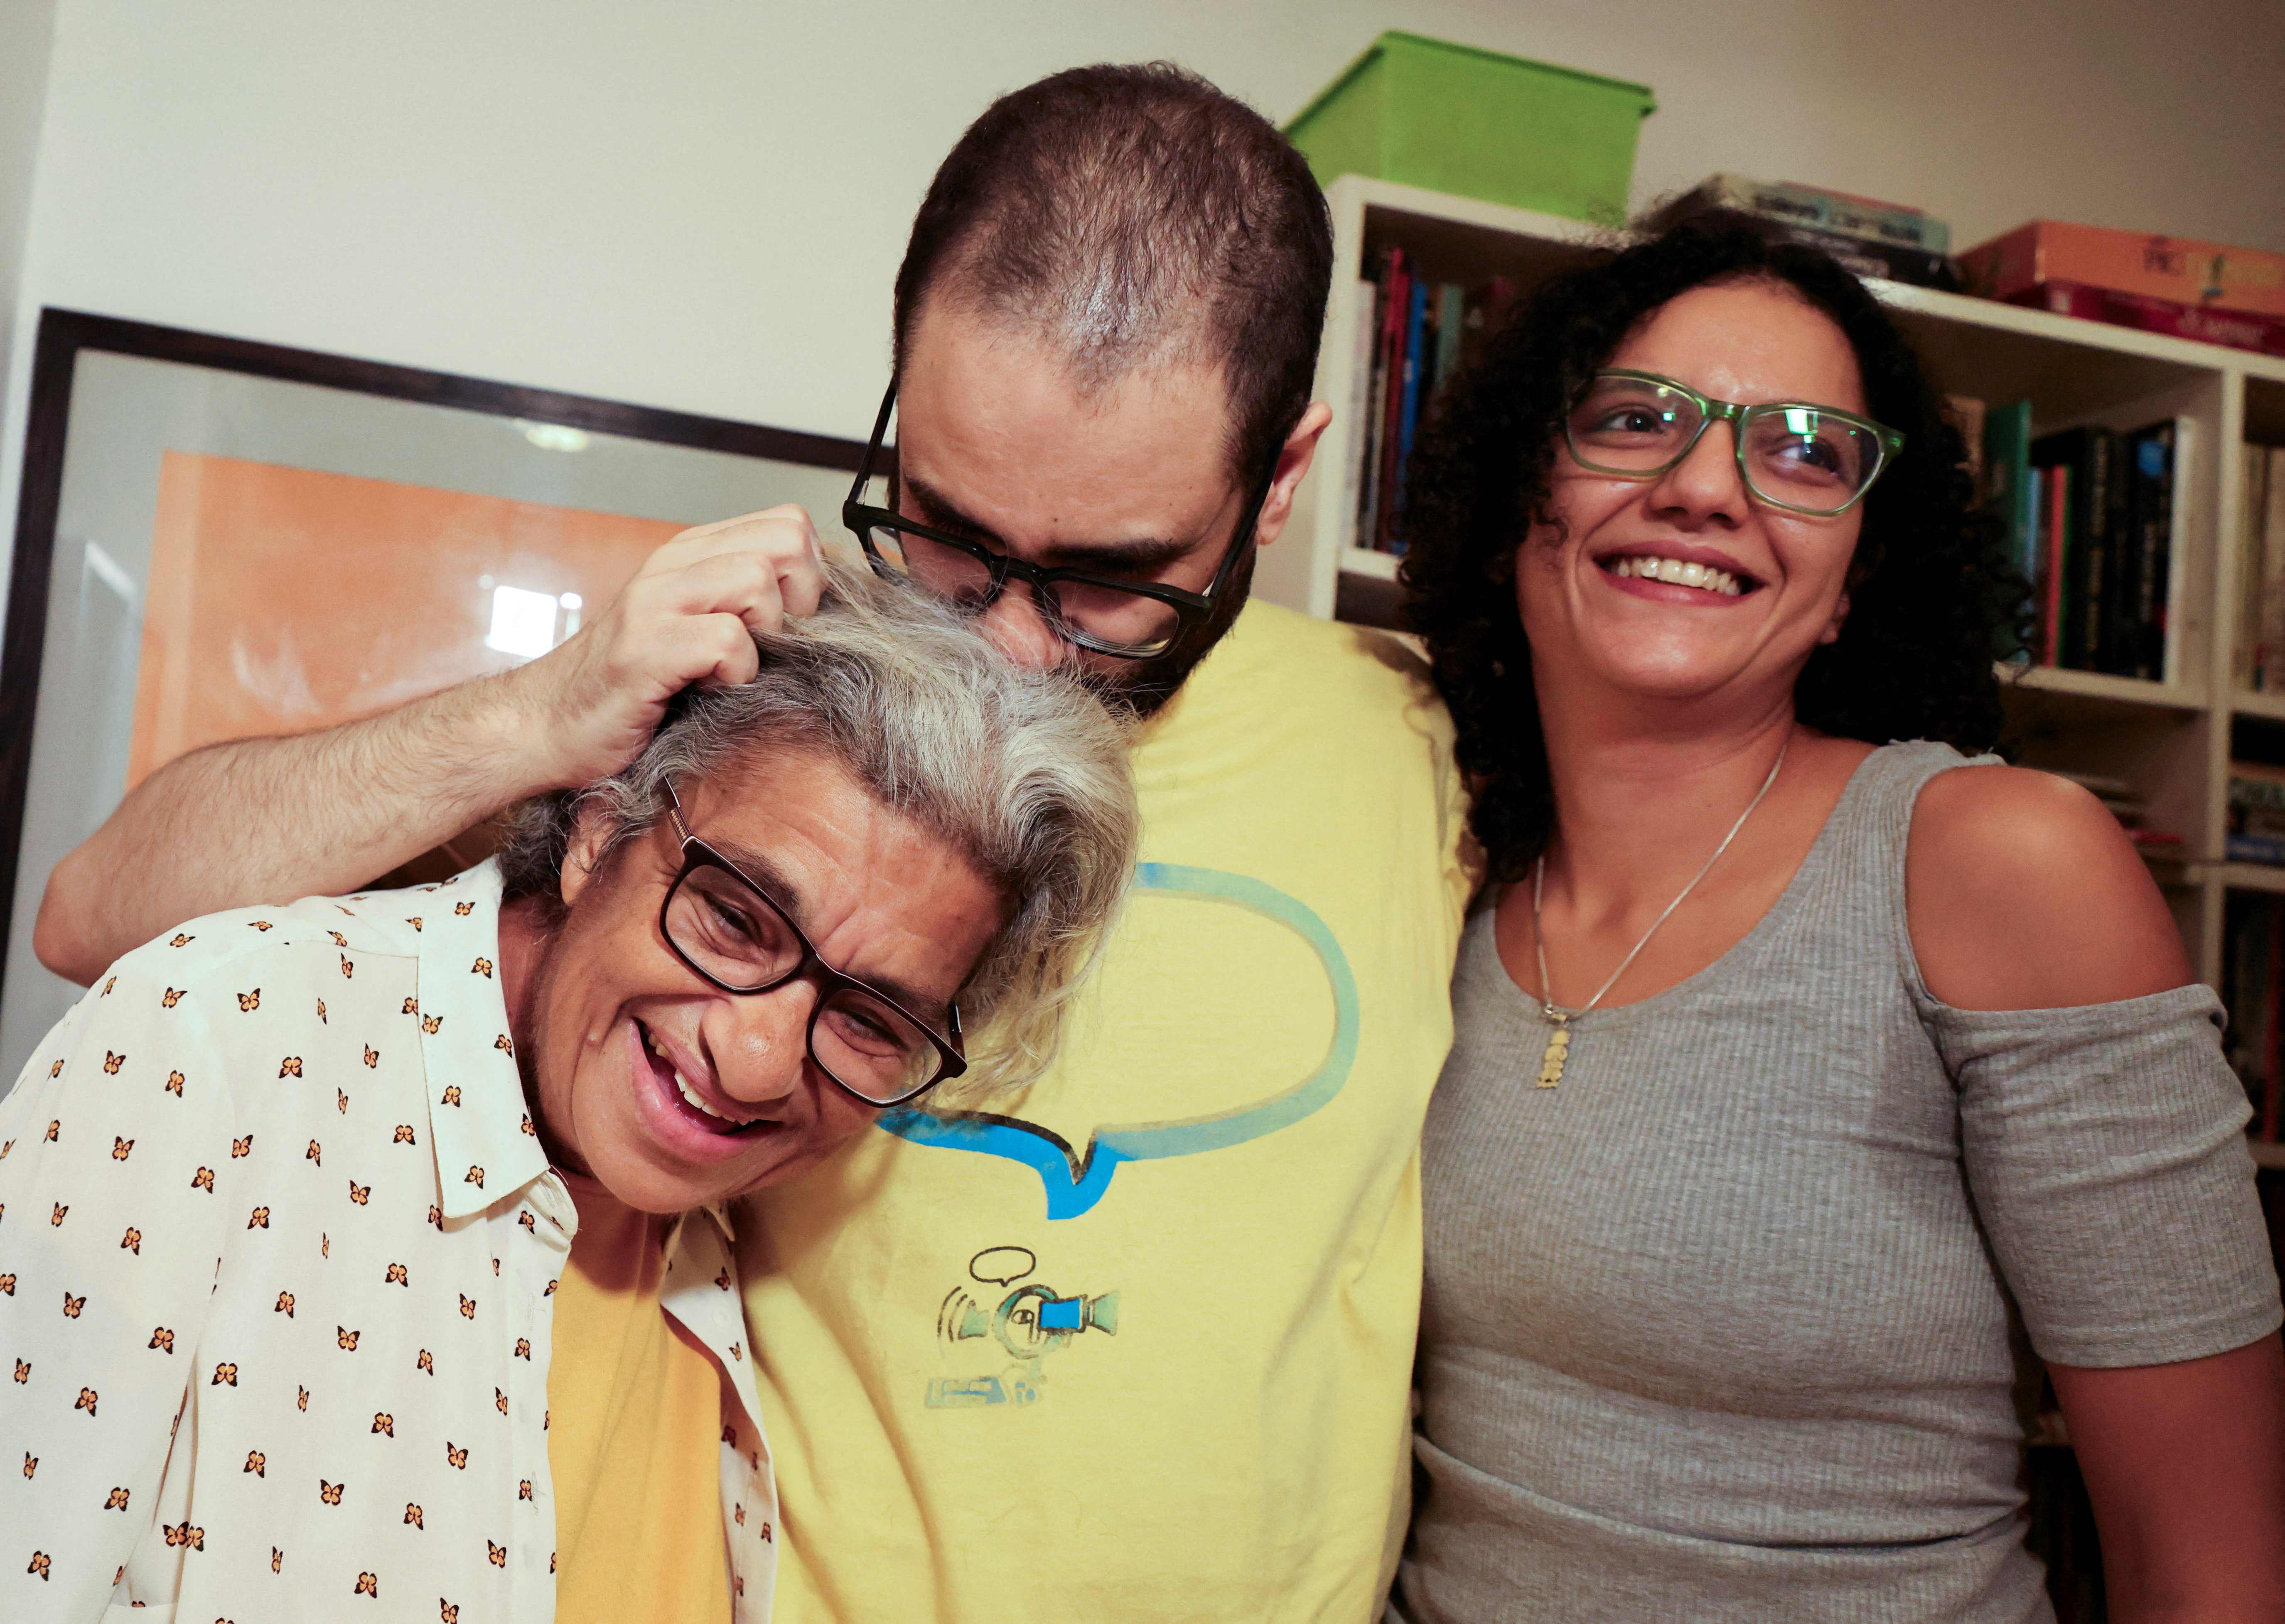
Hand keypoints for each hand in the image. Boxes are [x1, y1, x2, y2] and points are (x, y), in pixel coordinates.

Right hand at [510, 507, 826, 788]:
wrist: (546, 725)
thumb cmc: (633, 686)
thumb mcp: (695, 628)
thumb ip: (746, 604)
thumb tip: (824, 608)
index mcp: (693, 553)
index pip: (790, 524)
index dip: (810, 577)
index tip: (790, 626)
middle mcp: (673, 563)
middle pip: (786, 541)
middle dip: (800, 601)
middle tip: (770, 646)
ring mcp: (654, 601)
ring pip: (757, 582)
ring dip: (764, 637)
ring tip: (731, 669)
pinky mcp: (644, 647)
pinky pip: (726, 641)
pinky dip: (735, 675)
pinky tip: (706, 691)